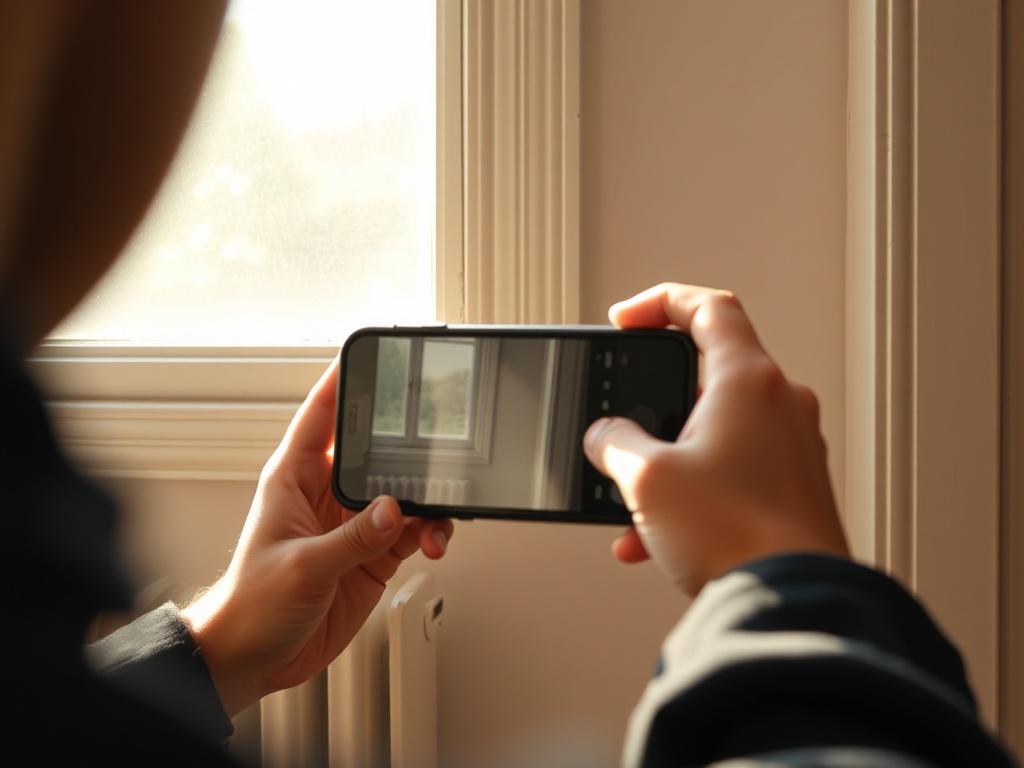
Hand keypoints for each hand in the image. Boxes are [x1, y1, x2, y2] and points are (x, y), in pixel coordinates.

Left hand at [181, 358, 452, 716]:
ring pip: (404, 493)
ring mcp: (352, 523)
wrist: (256, 657)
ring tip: (435, 521)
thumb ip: (351, 538)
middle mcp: (326, 493)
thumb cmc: (252, 604)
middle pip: (375, 451)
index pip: (320, 415)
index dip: (343, 381)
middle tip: (439, 447)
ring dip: (427, 503)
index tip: (372, 356)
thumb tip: (393, 510)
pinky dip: (430, 534)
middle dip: (408, 449)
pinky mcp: (372, 553)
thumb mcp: (301, 566)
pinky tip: (432, 544)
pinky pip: (412, 530)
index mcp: (294, 478)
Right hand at [583, 283, 847, 595]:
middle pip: (706, 375)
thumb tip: (607, 437)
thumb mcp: (648, 479)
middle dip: (653, 404)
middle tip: (623, 427)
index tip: (626, 321)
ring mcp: (792, 449)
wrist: (792, 605)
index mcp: (749, 382)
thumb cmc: (738, 537)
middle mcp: (780, 407)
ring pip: (714, 433)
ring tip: (633, 502)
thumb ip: (616, 443)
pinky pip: (731, 473)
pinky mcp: (792, 489)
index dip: (659, 303)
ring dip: (668, 461)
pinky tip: (655, 538)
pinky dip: (692, 492)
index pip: (707, 309)